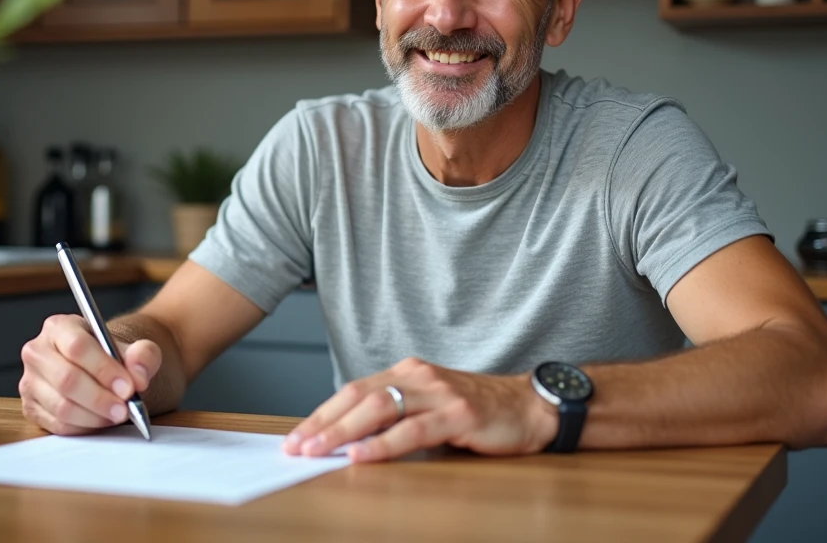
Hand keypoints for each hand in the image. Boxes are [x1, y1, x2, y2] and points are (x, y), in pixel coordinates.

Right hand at [19, 314, 161, 435]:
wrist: (98, 370)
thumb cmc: (110, 357)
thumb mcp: (133, 348)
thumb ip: (143, 356)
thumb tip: (138, 376)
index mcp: (59, 327)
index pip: (78, 347)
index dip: (104, 369)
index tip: (127, 387)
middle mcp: (38, 352)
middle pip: (66, 379)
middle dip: (100, 398)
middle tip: (124, 409)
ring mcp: (31, 381)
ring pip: (61, 406)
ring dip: (94, 416)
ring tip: (117, 415)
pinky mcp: (31, 408)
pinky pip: (57, 425)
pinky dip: (84, 428)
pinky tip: (101, 420)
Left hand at [282, 357, 557, 461]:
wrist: (530, 407)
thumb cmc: (477, 413)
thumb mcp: (429, 407)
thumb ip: (396, 416)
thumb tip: (350, 440)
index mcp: (406, 372)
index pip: (353, 390)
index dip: (322, 413)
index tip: (297, 435)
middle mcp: (418, 376)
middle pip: (357, 397)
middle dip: (322, 423)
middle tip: (296, 446)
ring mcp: (438, 393)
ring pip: (378, 409)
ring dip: (342, 432)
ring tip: (318, 450)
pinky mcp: (457, 414)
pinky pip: (412, 430)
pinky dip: (382, 443)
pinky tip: (361, 454)